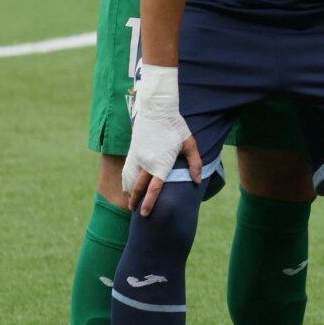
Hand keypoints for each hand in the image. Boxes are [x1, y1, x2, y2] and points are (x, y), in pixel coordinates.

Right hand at [122, 63, 202, 214]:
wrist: (157, 111)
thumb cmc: (176, 127)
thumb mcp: (190, 144)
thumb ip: (195, 163)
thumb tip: (197, 181)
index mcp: (161, 163)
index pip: (154, 188)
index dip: (149, 202)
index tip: (144, 213)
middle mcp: (147, 163)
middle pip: (138, 188)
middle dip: (136, 202)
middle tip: (135, 213)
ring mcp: (137, 158)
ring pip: (130, 180)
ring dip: (129, 193)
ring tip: (130, 204)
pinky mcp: (132, 152)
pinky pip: (126, 171)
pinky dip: (125, 181)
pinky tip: (126, 188)